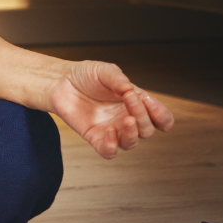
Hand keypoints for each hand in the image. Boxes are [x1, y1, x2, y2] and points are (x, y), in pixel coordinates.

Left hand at [47, 60, 174, 159]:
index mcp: (135, 103)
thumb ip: (119, 80)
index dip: (162, 116)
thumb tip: (130, 90)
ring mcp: (111, 129)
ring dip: (132, 134)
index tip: (151, 103)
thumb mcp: (105, 71)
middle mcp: (126, 118)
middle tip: (130, 99)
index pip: (160, 119)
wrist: (61, 81)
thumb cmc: (85, 75)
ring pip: (131, 143)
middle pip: (147, 130)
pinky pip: (108, 151)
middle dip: (143, 116)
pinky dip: (111, 147)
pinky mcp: (95, 137)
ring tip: (126, 119)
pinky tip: (108, 132)